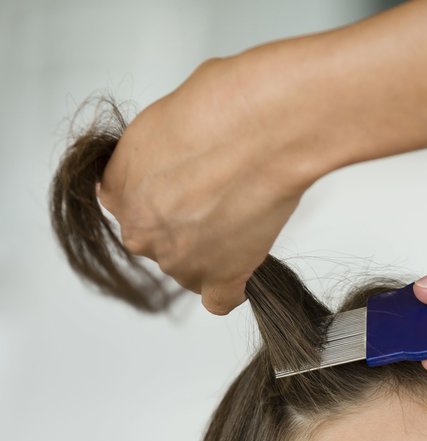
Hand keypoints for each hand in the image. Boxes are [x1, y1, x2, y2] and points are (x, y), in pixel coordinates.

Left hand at [98, 53, 314, 314]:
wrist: (260, 129)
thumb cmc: (219, 107)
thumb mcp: (160, 116)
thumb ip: (149, 153)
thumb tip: (164, 162)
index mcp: (119, 189)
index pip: (131, 206)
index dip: (161, 193)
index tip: (183, 184)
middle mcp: (142, 231)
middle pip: (159, 241)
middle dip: (184, 223)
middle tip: (218, 195)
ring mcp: (181, 260)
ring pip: (188, 268)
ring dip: (209, 252)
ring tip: (240, 215)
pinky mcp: (221, 277)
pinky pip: (219, 300)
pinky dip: (229, 289)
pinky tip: (240, 267)